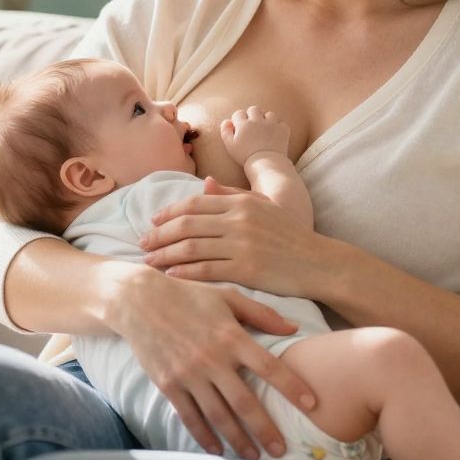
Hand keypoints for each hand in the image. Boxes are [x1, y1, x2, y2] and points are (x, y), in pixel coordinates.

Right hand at [108, 266, 317, 459]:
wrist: (139, 300)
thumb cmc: (189, 295)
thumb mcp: (227, 296)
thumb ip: (261, 313)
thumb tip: (294, 329)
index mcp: (231, 336)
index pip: (269, 366)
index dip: (292, 386)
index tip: (312, 404)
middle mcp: (211, 359)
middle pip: (244, 401)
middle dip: (265, 429)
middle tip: (282, 451)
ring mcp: (188, 374)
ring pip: (218, 415)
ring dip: (237, 440)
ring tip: (254, 457)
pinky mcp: (168, 384)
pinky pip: (189, 416)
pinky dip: (203, 436)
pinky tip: (216, 450)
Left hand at [141, 176, 325, 297]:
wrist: (318, 262)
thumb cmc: (289, 235)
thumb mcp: (262, 206)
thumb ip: (230, 195)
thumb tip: (202, 183)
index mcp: (241, 202)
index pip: (194, 203)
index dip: (168, 212)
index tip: (152, 222)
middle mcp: (239, 220)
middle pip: (186, 224)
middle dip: (159, 234)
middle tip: (142, 243)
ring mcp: (242, 244)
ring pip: (191, 247)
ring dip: (165, 254)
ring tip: (149, 261)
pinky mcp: (246, 269)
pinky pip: (206, 270)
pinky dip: (184, 273)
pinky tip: (170, 276)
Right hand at [220, 106, 289, 166]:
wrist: (265, 164)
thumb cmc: (245, 157)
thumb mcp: (230, 146)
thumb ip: (225, 131)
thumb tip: (227, 121)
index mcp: (244, 124)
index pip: (238, 113)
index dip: (238, 120)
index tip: (240, 127)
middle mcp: (258, 120)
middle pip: (254, 109)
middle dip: (252, 115)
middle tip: (253, 126)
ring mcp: (272, 124)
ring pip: (269, 114)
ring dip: (267, 120)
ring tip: (265, 130)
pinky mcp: (283, 130)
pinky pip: (281, 124)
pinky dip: (279, 128)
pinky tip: (276, 136)